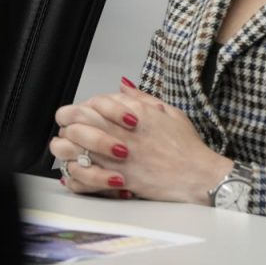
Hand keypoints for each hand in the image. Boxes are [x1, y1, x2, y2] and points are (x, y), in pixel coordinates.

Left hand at [52, 81, 228, 204]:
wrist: (199, 175)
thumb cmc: (187, 147)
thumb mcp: (168, 111)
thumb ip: (140, 97)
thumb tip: (122, 85)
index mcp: (130, 113)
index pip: (91, 102)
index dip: (82, 109)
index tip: (84, 117)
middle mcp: (118, 132)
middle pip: (73, 121)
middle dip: (67, 126)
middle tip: (70, 133)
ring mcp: (114, 157)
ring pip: (70, 148)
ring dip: (66, 149)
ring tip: (70, 152)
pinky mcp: (116, 179)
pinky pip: (81, 177)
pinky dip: (73, 177)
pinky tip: (75, 175)